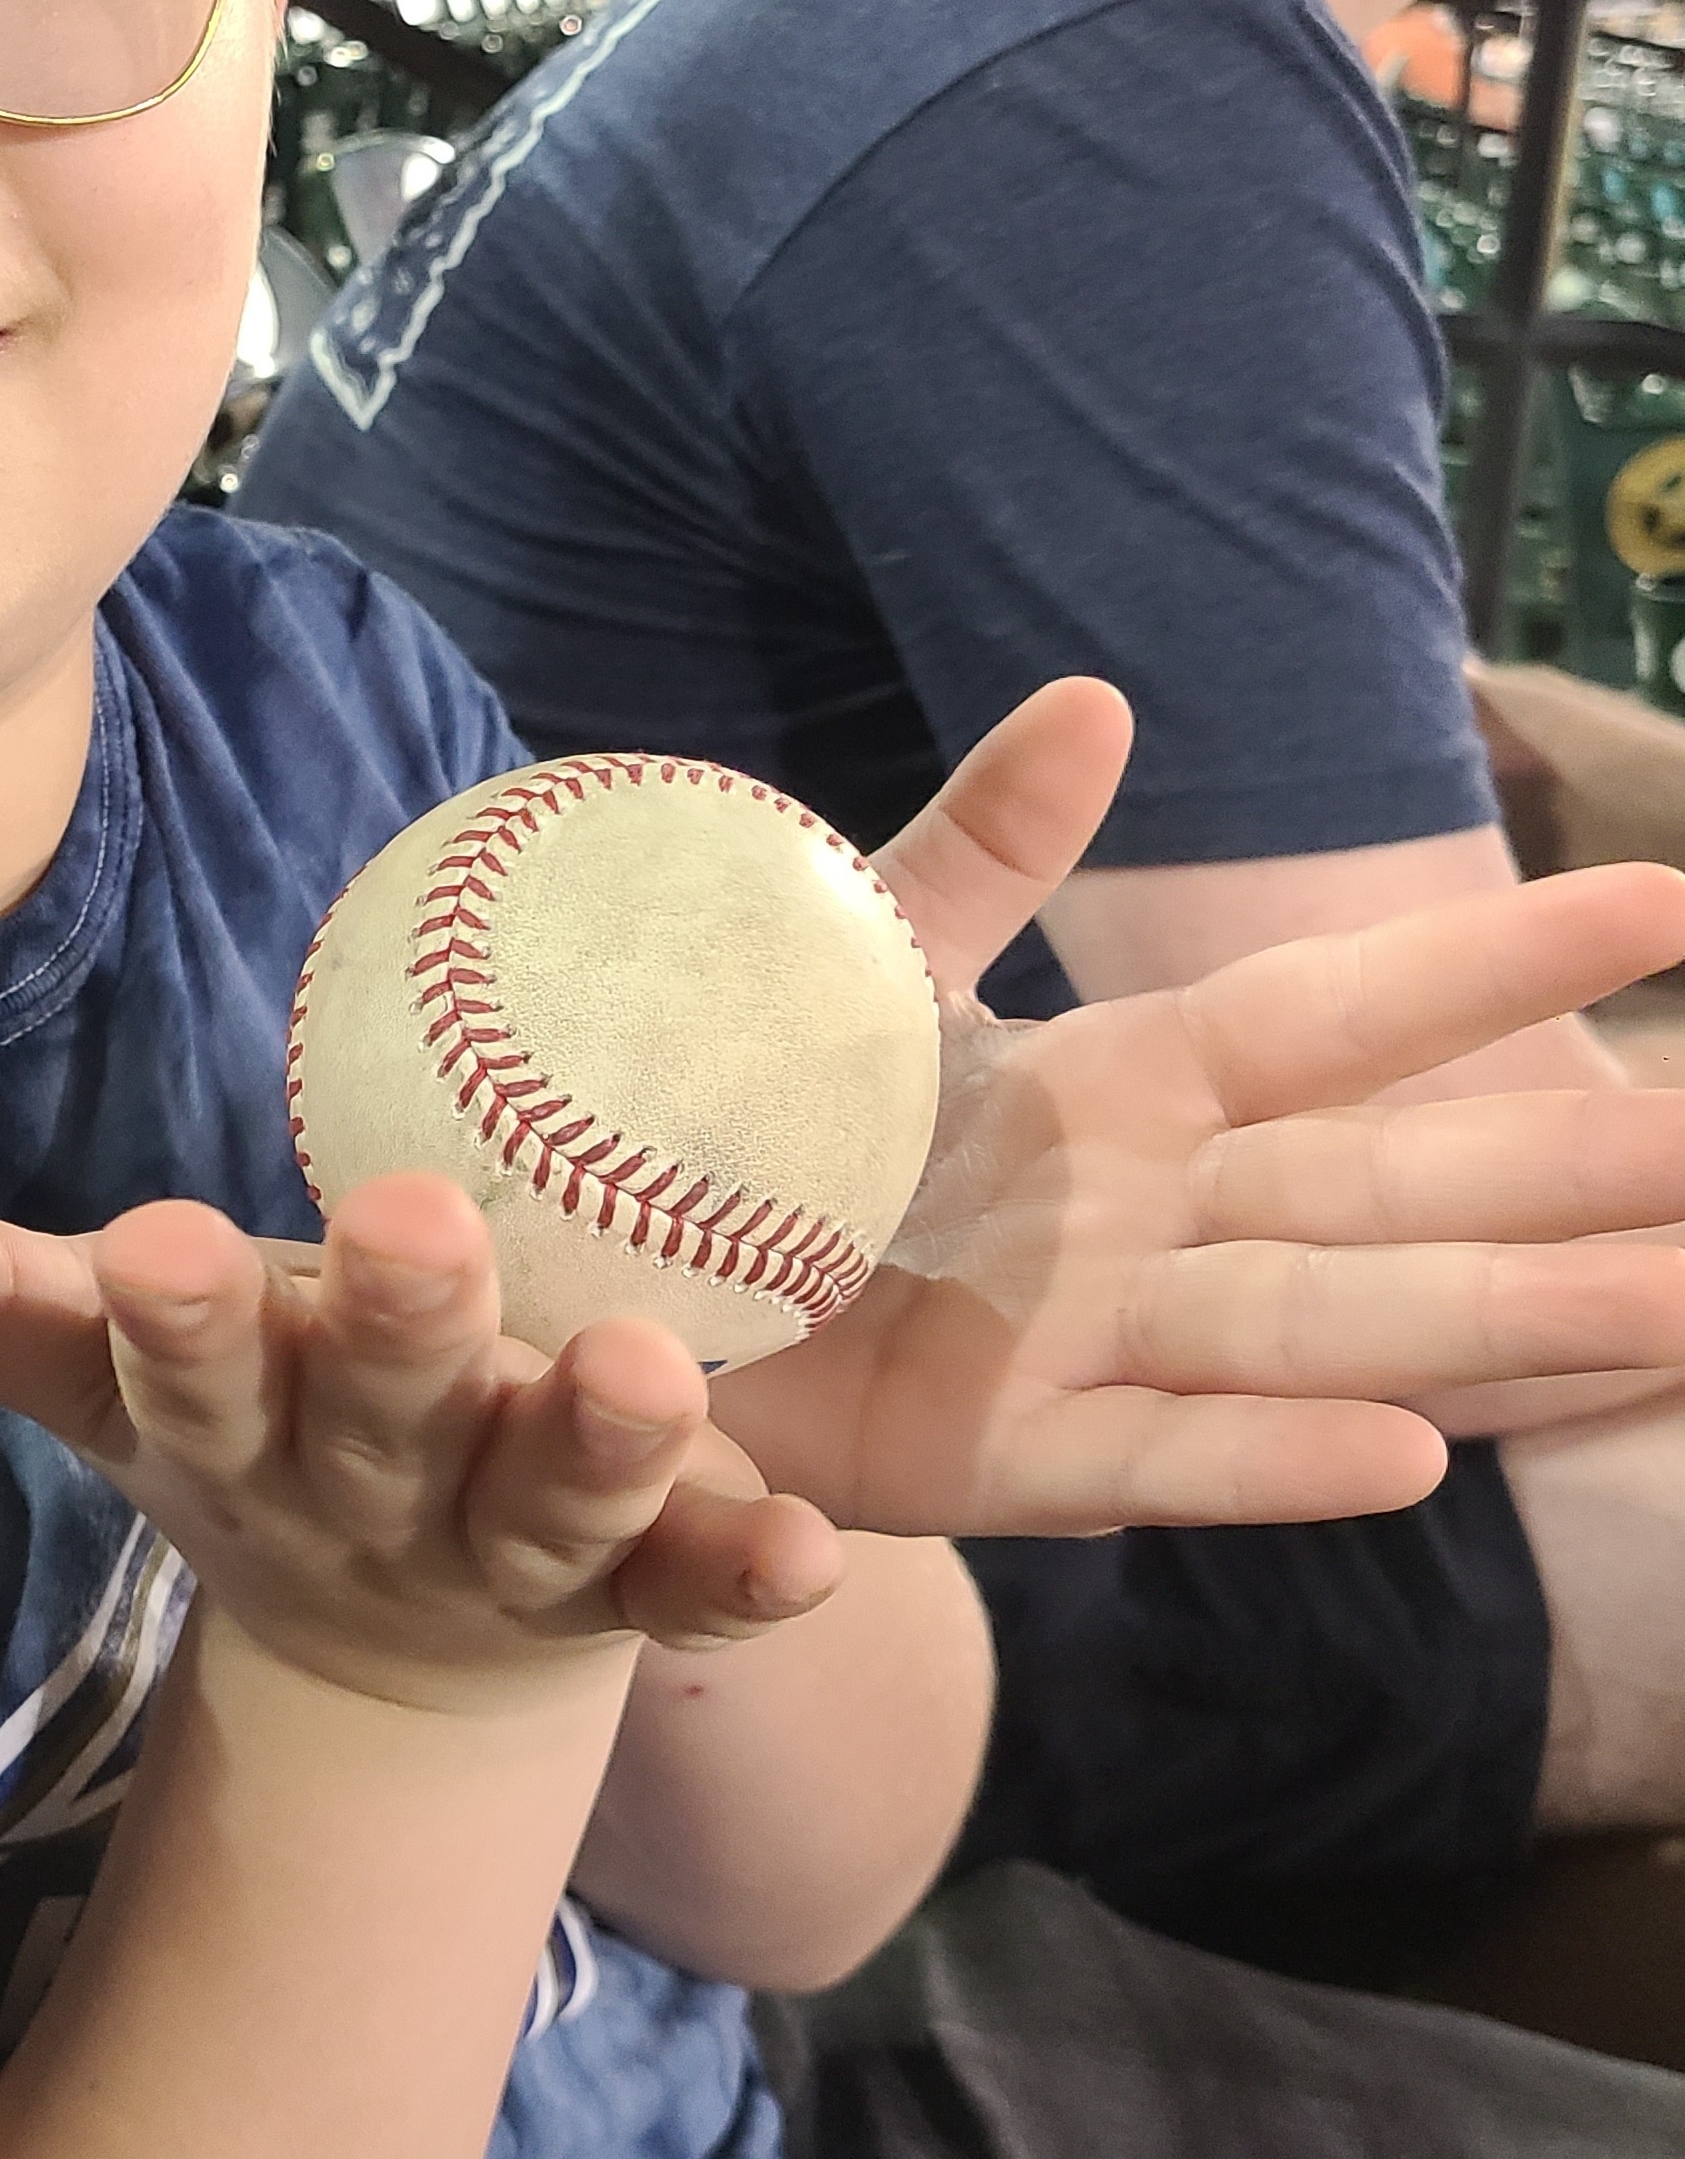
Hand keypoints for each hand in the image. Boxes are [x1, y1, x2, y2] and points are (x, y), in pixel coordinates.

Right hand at [0, 1164, 842, 1710]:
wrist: (395, 1650)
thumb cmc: (253, 1429)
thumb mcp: (111, 1373)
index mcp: (234, 1431)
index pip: (183, 1377)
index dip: (172, 1324)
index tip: (161, 1237)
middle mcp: (365, 1501)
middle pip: (375, 1424)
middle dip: (393, 1336)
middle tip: (413, 1224)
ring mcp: (506, 1559)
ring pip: (551, 1511)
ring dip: (599, 1448)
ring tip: (653, 1370)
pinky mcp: (637, 1595)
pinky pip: (697, 1593)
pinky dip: (747, 1580)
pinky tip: (818, 1555)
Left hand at [712, 683, 1684, 1532]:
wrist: (583, 1288)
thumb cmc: (718, 1122)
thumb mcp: (845, 967)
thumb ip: (974, 853)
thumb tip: (1102, 698)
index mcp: (1115, 1089)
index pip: (1342, 1013)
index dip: (1492, 962)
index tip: (1671, 902)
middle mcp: (1143, 1220)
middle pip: (1400, 1186)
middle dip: (1576, 1170)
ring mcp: (1089, 1346)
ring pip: (1337, 1325)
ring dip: (1503, 1317)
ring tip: (1682, 1304)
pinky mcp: (998, 1458)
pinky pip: (1161, 1456)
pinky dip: (1276, 1459)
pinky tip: (1417, 1458)